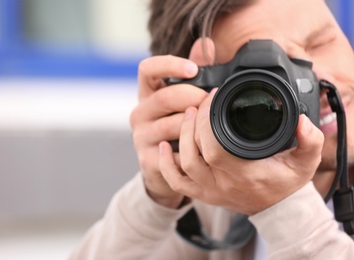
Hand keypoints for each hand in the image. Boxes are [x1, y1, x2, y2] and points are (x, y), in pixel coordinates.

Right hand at [130, 39, 214, 207]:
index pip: (147, 69)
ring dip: (197, 125)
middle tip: (213, 102)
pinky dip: (193, 150)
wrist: (164, 167)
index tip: (193, 69)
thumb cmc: (177, 126)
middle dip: (194, 98)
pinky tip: (204, 149)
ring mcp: (141, 137)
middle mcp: (139, 113)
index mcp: (147, 94)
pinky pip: (175, 152)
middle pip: (165, 98)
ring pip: (172, 126)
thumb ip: (192, 74)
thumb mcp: (182, 100)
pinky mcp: (147, 159)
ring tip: (214, 125)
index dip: (169, 64)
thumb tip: (204, 46)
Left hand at [159, 91, 323, 214]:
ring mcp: (209, 191)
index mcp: (244, 174)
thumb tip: (303, 121)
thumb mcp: (305, 162)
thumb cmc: (287, 183)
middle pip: (195, 153)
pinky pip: (176, 182)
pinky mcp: (202, 194)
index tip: (214, 98)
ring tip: (187, 114)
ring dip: (181, 136)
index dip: (208, 120)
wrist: (277, 209)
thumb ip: (310, 141)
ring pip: (183, 164)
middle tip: (200, 102)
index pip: (215, 147)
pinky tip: (164, 146)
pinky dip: (166, 165)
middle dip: (194, 122)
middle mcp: (222, 184)